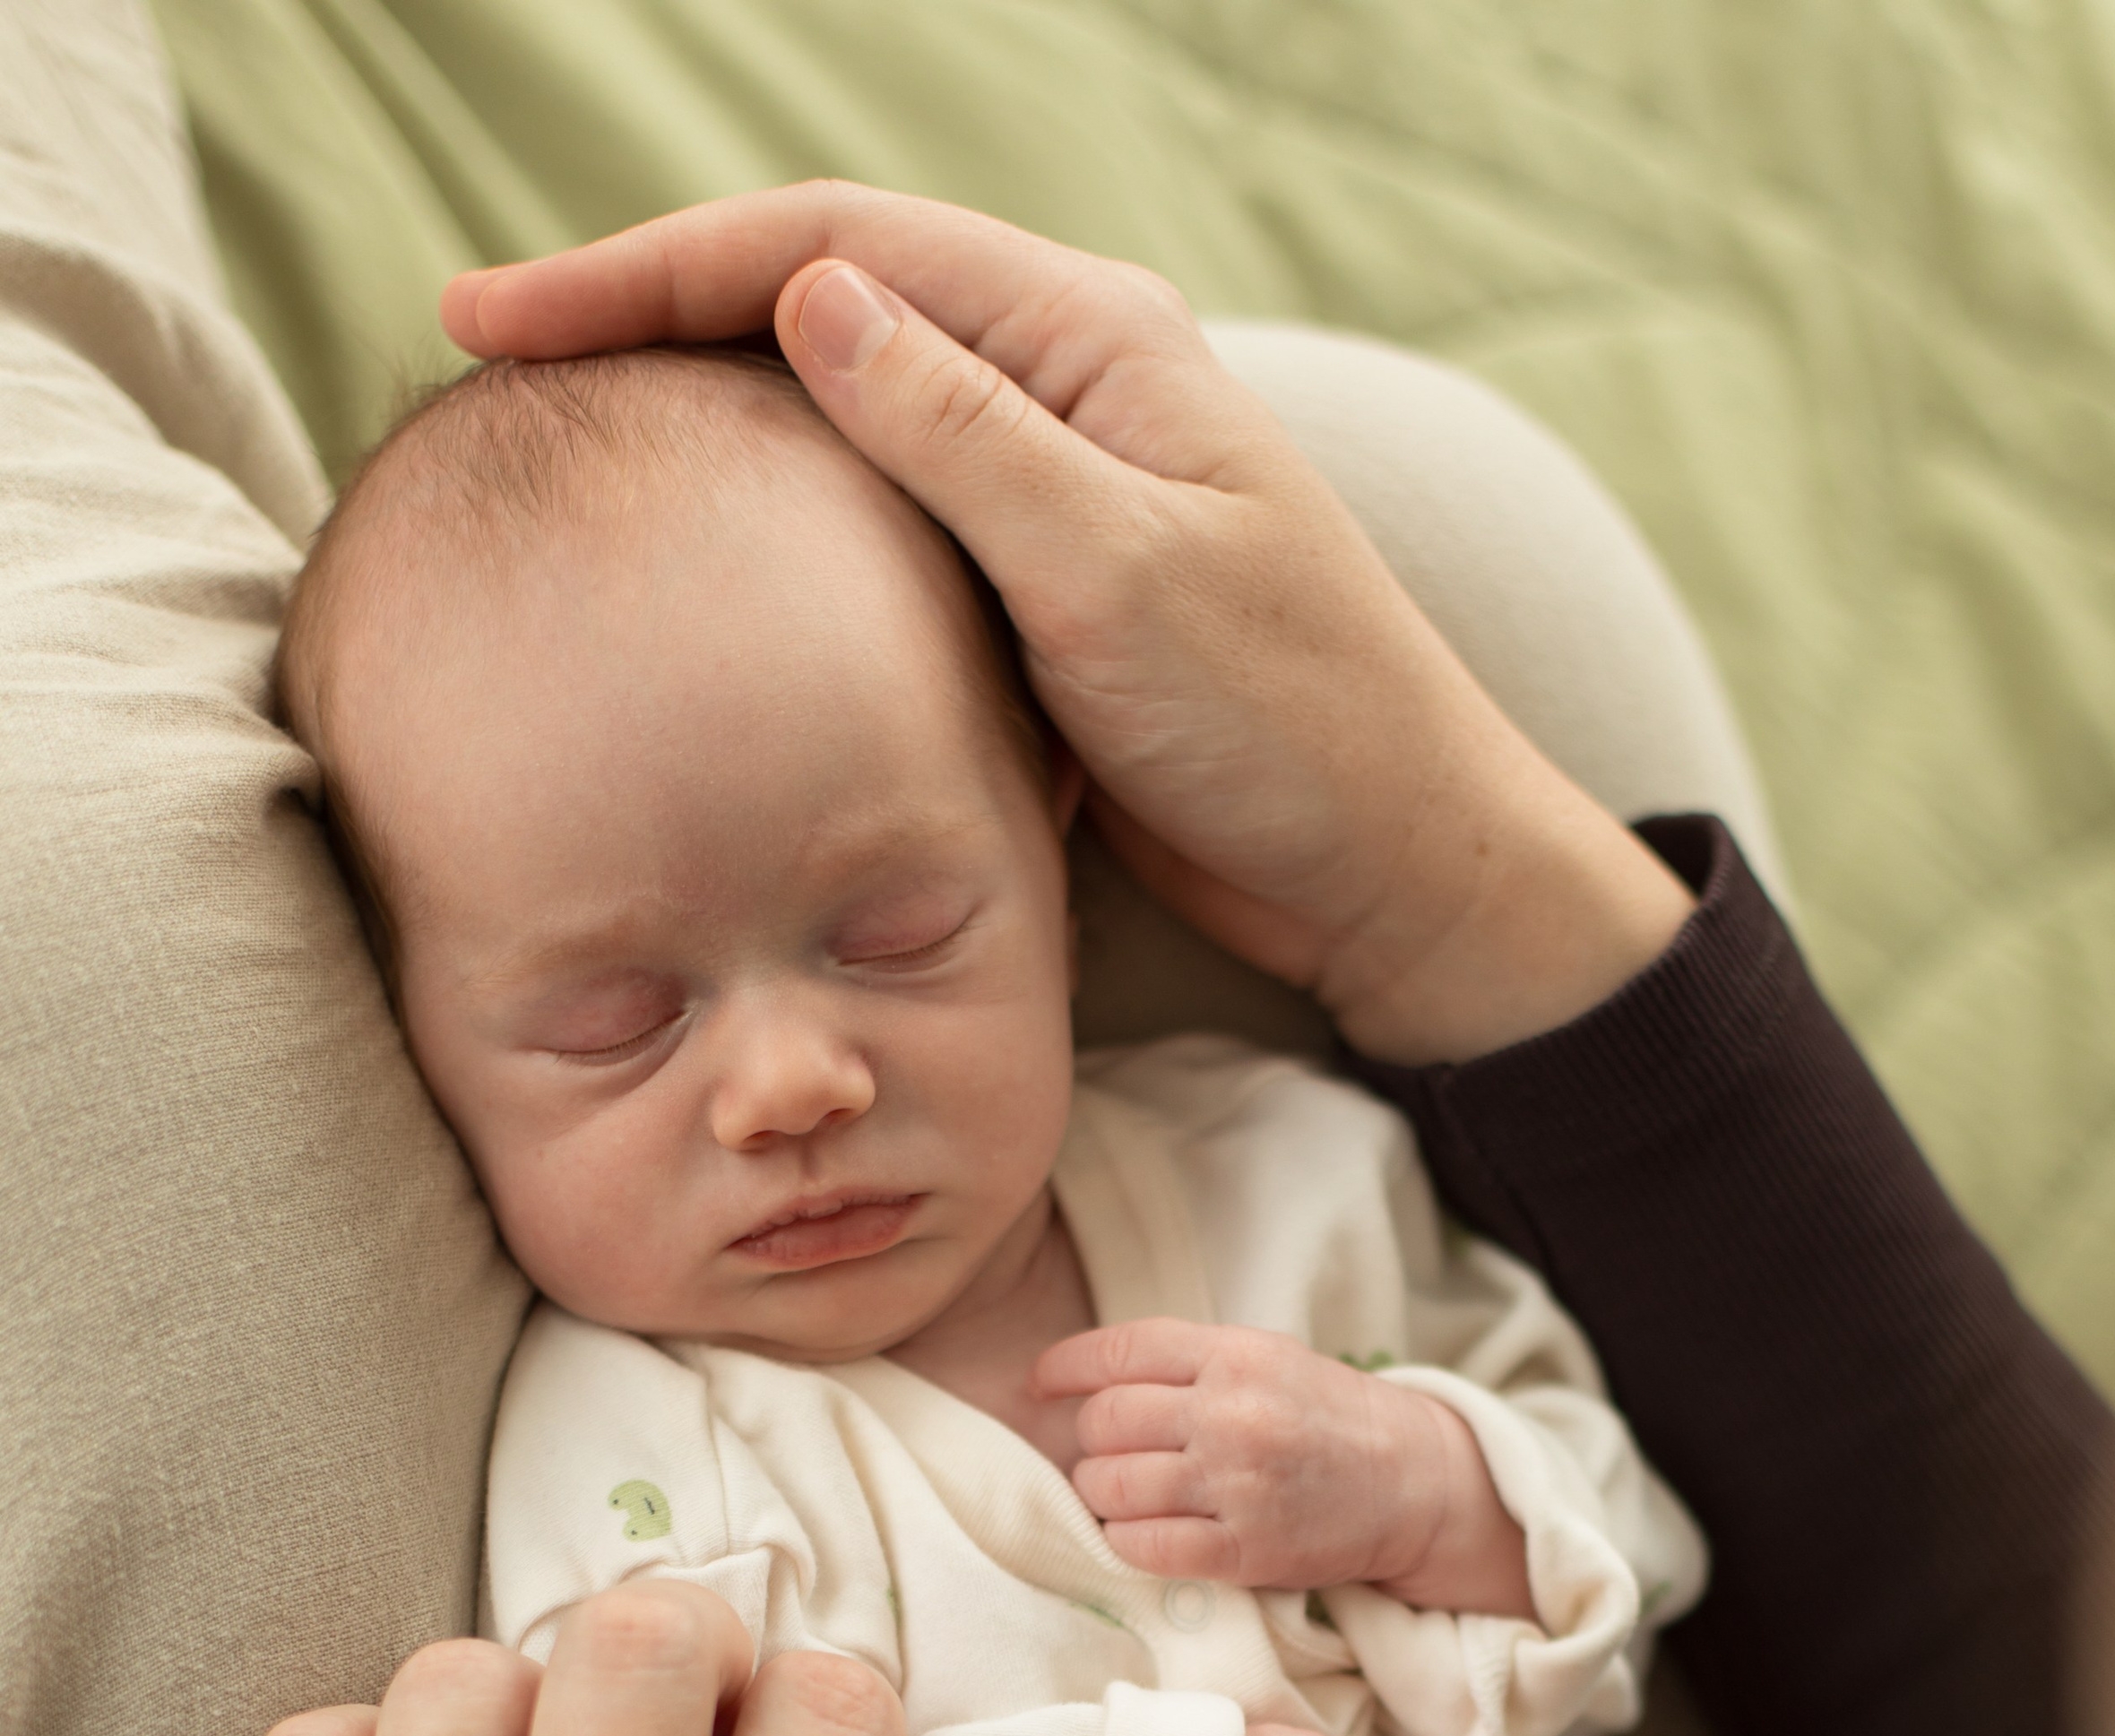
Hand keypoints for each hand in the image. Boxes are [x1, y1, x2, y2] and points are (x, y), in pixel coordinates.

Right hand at [440, 189, 1688, 1062]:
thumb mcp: (1120, 577)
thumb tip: (809, 297)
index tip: (495, 317)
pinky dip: (770, 530)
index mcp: (1087, 341)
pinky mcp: (1037, 594)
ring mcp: (1047, 490)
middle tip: (486, 373)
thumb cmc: (1297, 728)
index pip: (827, 251)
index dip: (648, 270)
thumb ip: (967, 438)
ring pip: (833, 418)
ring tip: (551, 453)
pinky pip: (873, 529)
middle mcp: (1060, 388)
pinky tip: (686, 568)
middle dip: (645, 324)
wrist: (1399, 875)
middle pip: (812, 307)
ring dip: (698, 421)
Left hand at [1038, 1316, 1532, 1614]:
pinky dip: (1126, 1541)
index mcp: (1234, 1354)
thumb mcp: (1264, 1357)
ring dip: (1103, 1495)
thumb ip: (1183, 1362)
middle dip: (1093, 1441)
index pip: (1117, 1354)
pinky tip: (1144, 1533)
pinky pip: (1141, 1546)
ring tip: (1131, 1495)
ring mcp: (1237, 1484)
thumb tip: (1080, 1379)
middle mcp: (1232, 1414)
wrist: (1410, 1481)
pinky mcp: (1243, 1549)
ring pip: (1109, 1486)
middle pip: (1102, 1423)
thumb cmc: (1323, 1415)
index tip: (1041, 1384)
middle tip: (1116, 1454)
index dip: (1064, 1369)